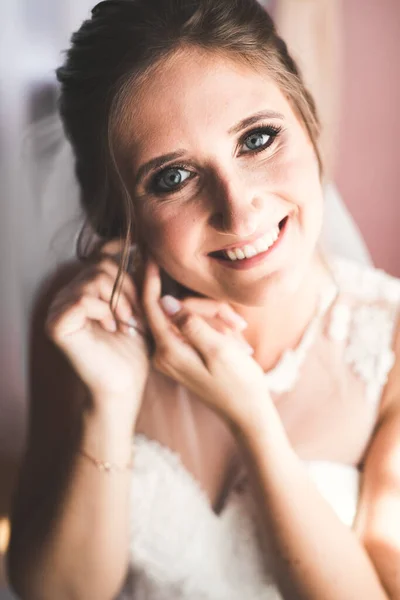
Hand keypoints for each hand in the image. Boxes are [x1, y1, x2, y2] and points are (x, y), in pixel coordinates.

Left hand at [46, 244, 251, 422]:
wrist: (247, 412)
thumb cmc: (238, 382)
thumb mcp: (218, 349)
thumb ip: (191, 323)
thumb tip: (166, 300)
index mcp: (168, 350)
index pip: (151, 306)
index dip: (151, 277)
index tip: (150, 253)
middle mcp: (164, 352)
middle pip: (177, 309)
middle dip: (208, 308)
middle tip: (236, 323)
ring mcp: (174, 353)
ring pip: (189, 316)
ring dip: (216, 319)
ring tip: (239, 335)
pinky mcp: (184, 354)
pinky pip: (195, 328)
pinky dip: (215, 327)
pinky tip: (234, 340)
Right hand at [46, 253, 149, 419]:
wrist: (124, 384)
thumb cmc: (132, 350)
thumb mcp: (138, 307)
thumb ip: (137, 280)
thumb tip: (147, 249)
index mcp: (84, 289)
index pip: (98, 256)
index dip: (118, 248)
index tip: (141, 247)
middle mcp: (67, 295)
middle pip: (100, 266)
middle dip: (126, 288)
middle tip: (133, 315)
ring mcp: (58, 308)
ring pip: (93, 279)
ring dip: (118, 301)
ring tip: (124, 323)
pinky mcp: (56, 324)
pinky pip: (82, 298)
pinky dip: (102, 311)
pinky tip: (109, 328)